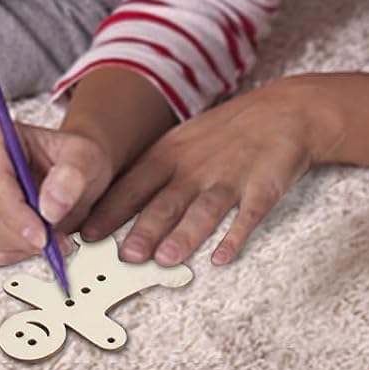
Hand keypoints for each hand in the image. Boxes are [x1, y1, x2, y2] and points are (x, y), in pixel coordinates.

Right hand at [0, 122, 115, 265]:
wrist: (77, 172)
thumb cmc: (77, 159)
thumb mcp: (86, 158)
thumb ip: (72, 177)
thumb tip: (51, 206)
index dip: (16, 214)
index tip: (43, 236)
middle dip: (23, 234)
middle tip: (59, 239)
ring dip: (21, 245)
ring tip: (54, 235)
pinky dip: (16, 250)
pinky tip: (37, 238)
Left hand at [84, 77, 324, 267]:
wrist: (282, 111)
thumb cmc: (224, 133)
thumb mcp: (182, 141)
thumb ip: (154, 172)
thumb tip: (114, 203)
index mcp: (171, 153)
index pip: (135, 183)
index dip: (111, 209)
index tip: (86, 233)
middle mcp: (196, 165)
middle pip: (167, 200)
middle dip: (145, 228)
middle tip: (124, 255)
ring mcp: (230, 175)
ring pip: (204, 209)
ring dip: (185, 234)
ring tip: (166, 258)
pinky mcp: (262, 185)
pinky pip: (249, 214)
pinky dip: (236, 235)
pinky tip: (223, 256)